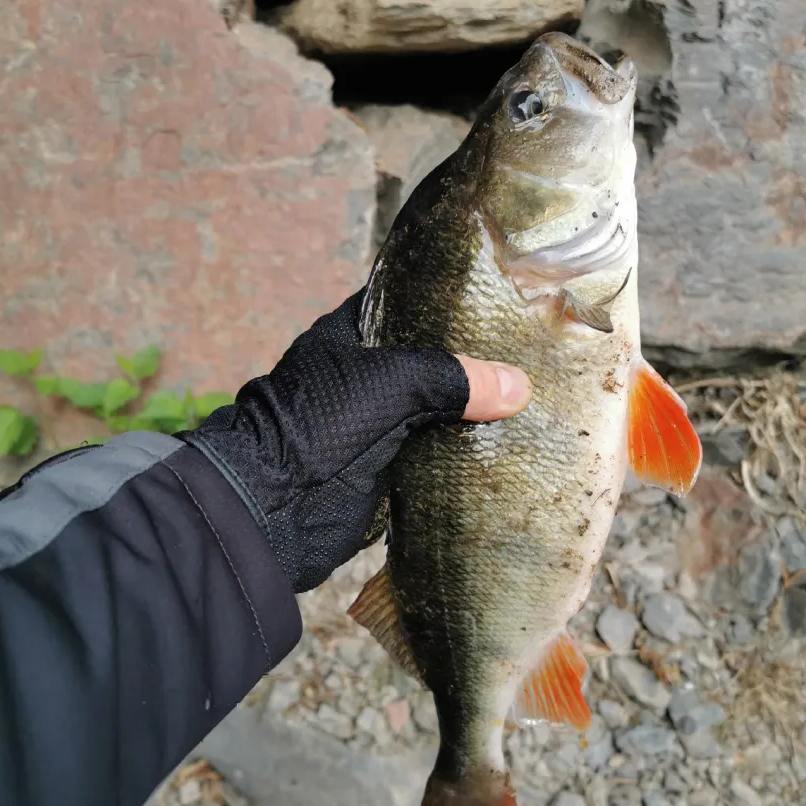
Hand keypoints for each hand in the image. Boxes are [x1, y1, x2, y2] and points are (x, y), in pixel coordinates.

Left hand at [183, 291, 530, 591]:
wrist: (271, 504)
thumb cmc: (319, 423)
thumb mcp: (389, 382)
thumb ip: (453, 377)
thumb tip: (520, 387)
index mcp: (350, 336)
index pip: (408, 305)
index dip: (452, 302)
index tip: (505, 300)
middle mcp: (363, 376)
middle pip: (430, 361)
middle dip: (474, 362)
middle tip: (535, 353)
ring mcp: (374, 423)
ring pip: (435, 410)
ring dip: (473, 412)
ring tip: (535, 399)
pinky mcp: (385, 470)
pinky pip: (433, 455)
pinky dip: (464, 453)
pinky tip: (508, 447)